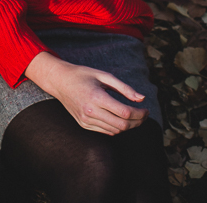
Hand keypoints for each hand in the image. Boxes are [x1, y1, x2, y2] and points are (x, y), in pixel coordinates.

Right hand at [25, 53, 147, 134]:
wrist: (59, 81)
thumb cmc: (83, 75)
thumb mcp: (104, 75)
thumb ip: (124, 88)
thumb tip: (142, 98)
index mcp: (97, 97)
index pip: (125, 112)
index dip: (140, 113)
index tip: (147, 110)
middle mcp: (90, 111)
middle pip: (122, 125)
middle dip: (137, 122)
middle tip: (144, 115)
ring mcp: (86, 120)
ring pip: (115, 130)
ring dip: (128, 126)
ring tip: (135, 117)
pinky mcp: (83, 124)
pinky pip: (105, 131)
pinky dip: (117, 128)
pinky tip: (121, 119)